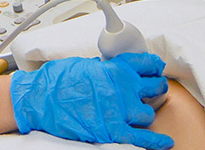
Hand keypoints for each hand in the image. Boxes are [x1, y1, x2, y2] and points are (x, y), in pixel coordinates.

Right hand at [11, 53, 173, 149]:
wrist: (39, 99)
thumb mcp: (81, 65)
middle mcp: (122, 88)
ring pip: (148, 114)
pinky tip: (165, 141)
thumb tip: (108, 70)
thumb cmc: (55, 81)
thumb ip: (101, 68)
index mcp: (114, 68)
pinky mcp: (112, 130)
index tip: (155, 68)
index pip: (146, 63)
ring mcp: (119, 110)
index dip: (153, 66)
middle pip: (155, 87)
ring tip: (137, 112)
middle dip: (156, 87)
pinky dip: (155, 141)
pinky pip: (142, 138)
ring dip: (144, 113)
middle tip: (155, 88)